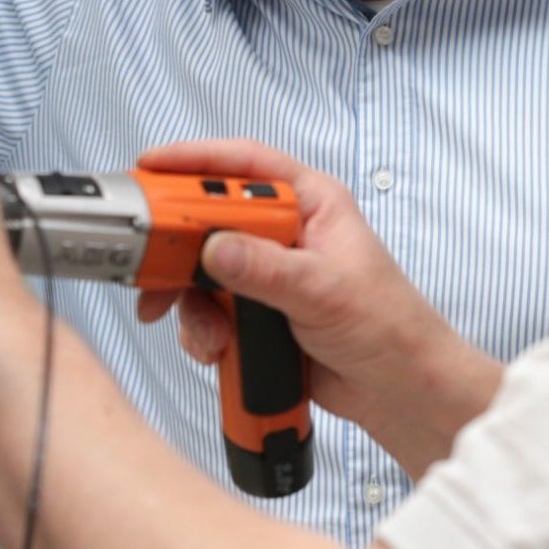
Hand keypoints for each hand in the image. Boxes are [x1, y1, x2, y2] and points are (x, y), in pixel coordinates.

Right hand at [135, 139, 501, 476]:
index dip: (195, 160)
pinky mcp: (255, 310)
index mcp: (311, 202)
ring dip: (192, 302)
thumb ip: (264, 269)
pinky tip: (218, 348)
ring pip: (202, 269)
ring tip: (208, 333)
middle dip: (179, 244)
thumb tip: (215, 247)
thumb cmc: (387, 324)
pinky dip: (202, 330)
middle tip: (150, 263)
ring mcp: (267, 271)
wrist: (397, 388)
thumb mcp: (323, 290)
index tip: (152, 167)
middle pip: (211, 216)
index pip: (245, 165)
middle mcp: (285, 230)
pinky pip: (208, 309)